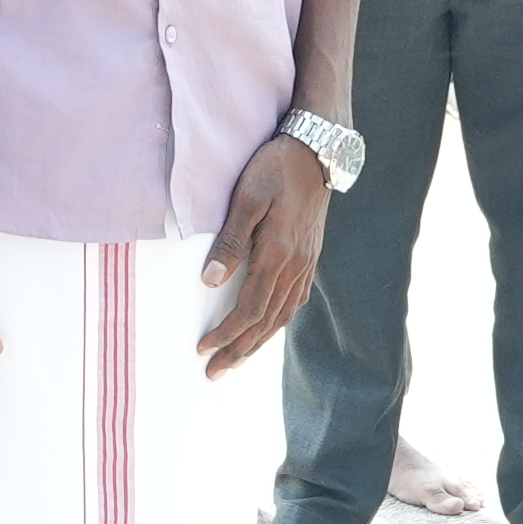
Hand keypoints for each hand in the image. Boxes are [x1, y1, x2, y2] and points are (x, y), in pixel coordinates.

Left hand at [197, 134, 333, 376]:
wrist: (319, 150)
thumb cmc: (276, 168)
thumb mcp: (246, 198)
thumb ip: (229, 241)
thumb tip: (209, 282)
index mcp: (277, 254)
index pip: (249, 309)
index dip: (226, 333)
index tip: (203, 349)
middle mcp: (296, 266)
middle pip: (265, 322)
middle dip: (238, 350)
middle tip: (214, 373)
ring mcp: (307, 262)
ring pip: (283, 315)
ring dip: (258, 342)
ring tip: (237, 360)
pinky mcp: (311, 256)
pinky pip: (295, 300)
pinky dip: (278, 322)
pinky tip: (269, 327)